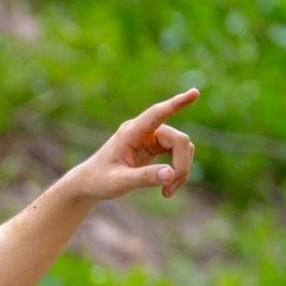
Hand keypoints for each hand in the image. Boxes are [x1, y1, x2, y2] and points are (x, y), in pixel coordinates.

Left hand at [67, 88, 199, 201]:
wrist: (91, 183)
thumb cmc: (99, 180)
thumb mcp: (119, 182)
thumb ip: (143, 178)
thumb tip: (171, 174)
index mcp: (131, 132)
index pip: (157, 114)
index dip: (176, 104)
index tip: (194, 93)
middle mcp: (143, 131)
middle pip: (178, 140)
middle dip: (181, 165)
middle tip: (169, 190)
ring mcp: (151, 137)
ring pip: (182, 147)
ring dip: (181, 171)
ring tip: (167, 192)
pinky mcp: (156, 147)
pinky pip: (179, 155)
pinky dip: (177, 172)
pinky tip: (167, 189)